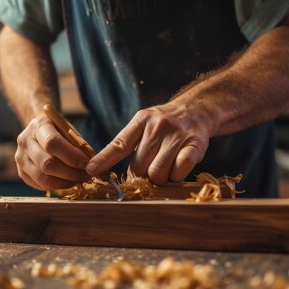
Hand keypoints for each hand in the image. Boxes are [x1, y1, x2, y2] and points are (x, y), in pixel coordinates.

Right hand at [15, 115, 89, 189]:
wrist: (39, 131)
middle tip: (86, 175)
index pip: (52, 143)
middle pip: (47, 164)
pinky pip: (40, 185)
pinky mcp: (21, 172)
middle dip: (71, 173)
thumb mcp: (69, 130)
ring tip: (79, 179)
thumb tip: (92, 164)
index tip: (87, 164)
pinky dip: (58, 186)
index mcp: (38, 125)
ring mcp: (20, 158)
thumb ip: (79, 144)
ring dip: (65, 182)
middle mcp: (25, 141)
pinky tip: (68, 181)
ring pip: (43, 178)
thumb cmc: (59, 130)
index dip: (72, 156)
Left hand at [86, 102, 214, 184]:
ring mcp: (177, 135)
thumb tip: (112, 173)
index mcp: (141, 121)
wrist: (197, 110)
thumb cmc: (165, 124)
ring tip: (165, 166)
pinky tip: (178, 167)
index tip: (91, 171)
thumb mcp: (143, 125)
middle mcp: (157, 126)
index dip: (104, 159)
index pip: (118, 144)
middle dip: (141, 176)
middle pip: (139, 168)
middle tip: (149, 169)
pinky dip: (176, 176)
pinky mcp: (195, 145)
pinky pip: (179, 172)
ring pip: (158, 173)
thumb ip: (129, 144)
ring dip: (160, 178)